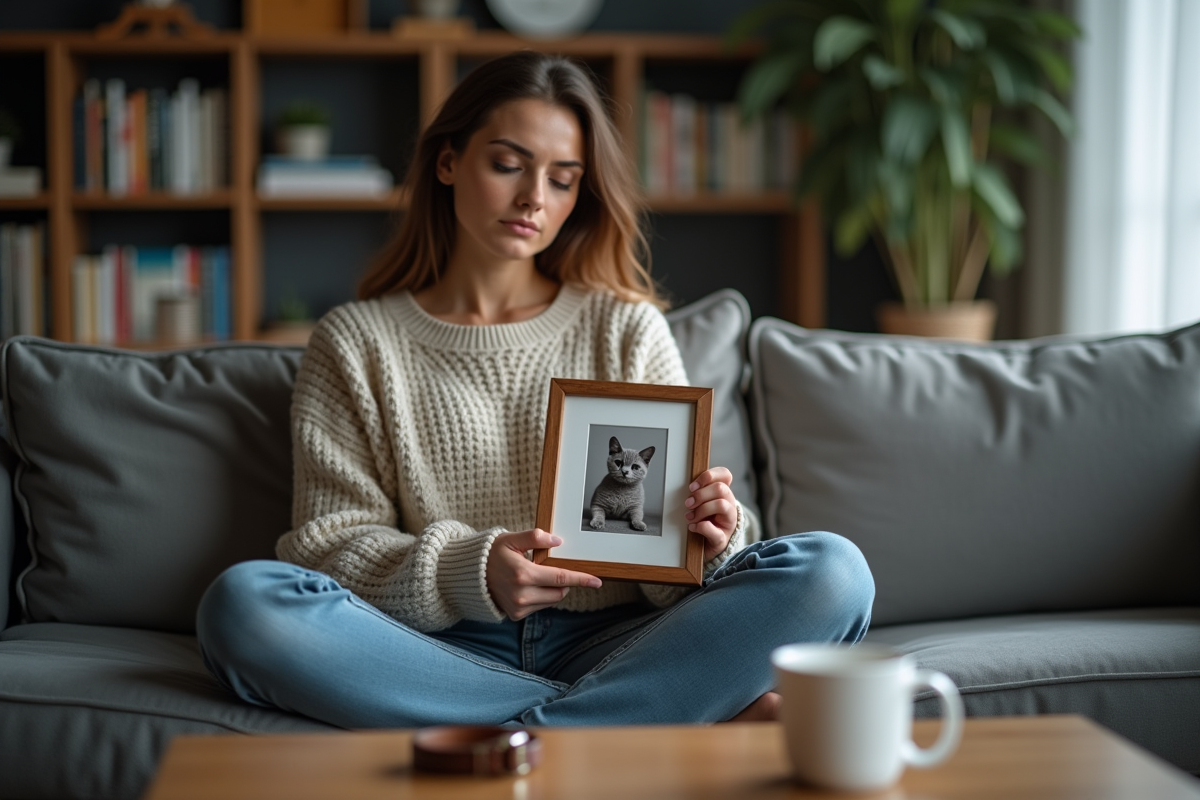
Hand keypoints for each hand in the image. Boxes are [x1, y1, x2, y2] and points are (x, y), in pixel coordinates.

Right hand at [486, 529, 601, 620]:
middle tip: (551, 568)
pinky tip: (527, 586)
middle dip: (564, 581)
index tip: (597, 581)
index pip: (561, 578)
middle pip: (560, 592)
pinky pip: (540, 606)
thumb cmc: (492, 554)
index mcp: (523, 574)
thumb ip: (535, 537)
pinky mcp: (516, 615)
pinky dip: (541, 596)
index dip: (581, 579)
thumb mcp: (511, 539)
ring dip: (552, 589)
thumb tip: (557, 541)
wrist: (470, 575)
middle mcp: (522, 594)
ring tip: (535, 575)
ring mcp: (519, 607)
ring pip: (552, 600)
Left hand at [685, 467, 737, 560]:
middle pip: (721, 488)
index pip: (725, 475)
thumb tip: (687, 487)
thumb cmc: (704, 522)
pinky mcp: (723, 539)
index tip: (693, 485)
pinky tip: (693, 527)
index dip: (709, 475)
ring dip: (701, 510)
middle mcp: (729, 505)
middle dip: (701, 494)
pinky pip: (716, 531)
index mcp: (723, 494)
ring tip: (689, 517)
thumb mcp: (702, 504)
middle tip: (688, 503)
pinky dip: (701, 528)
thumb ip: (698, 493)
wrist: (708, 547)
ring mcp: (729, 522)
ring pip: (721, 505)